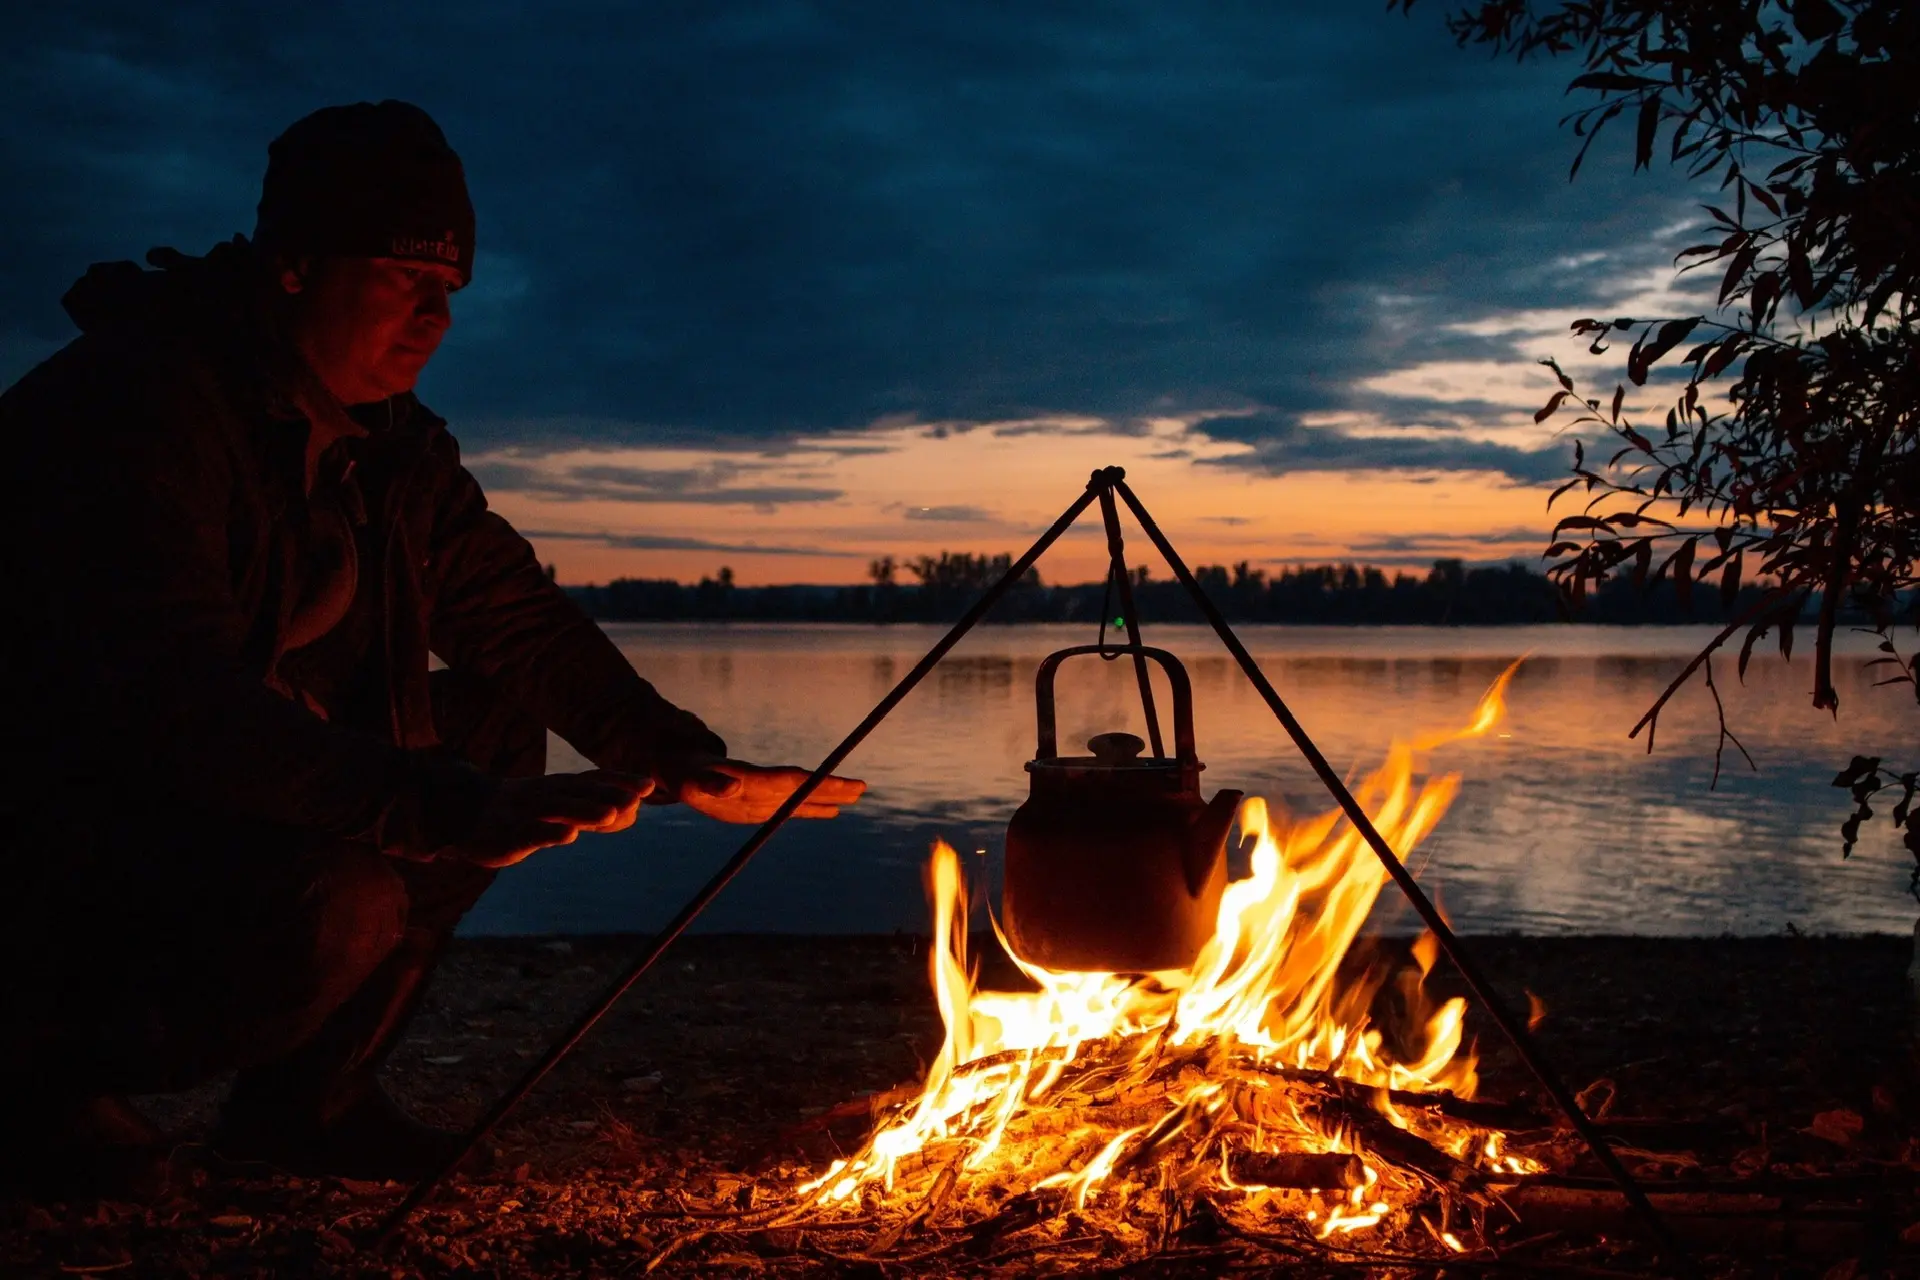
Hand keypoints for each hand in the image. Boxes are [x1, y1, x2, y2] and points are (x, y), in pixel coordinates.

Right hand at [455, 770, 653, 868]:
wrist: (464, 809)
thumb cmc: (522, 809)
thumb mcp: (558, 806)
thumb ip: (593, 810)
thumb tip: (632, 813)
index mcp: (560, 786)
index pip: (594, 780)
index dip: (620, 781)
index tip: (649, 784)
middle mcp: (546, 794)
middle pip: (581, 792)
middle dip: (609, 794)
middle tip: (637, 798)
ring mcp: (526, 811)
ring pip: (558, 809)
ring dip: (585, 810)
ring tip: (610, 814)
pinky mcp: (508, 832)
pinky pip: (530, 831)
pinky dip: (549, 832)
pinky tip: (568, 836)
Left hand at [675, 757, 865, 824]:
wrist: (680, 770)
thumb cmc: (683, 774)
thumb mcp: (691, 780)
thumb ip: (712, 783)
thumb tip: (734, 786)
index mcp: (751, 778)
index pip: (791, 780)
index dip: (816, 783)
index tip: (840, 783)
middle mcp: (764, 784)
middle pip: (804, 785)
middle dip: (832, 786)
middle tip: (862, 787)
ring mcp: (765, 794)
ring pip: (803, 795)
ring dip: (829, 796)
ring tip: (857, 795)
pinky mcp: (761, 806)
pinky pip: (792, 807)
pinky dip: (813, 809)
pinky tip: (832, 812)